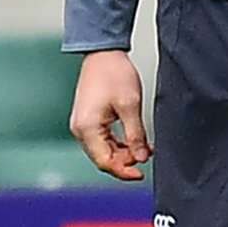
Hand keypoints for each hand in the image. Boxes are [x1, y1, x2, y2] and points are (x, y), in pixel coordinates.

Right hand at [71, 50, 152, 179]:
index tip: (141, 173)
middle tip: (147, 155)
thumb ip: (136, 135)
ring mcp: (82, 125)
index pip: (105, 162)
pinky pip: (103, 141)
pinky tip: (133, 142)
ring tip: (144, 148)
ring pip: (104, 151)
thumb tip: (141, 157)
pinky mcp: (88, 120)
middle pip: (103, 158)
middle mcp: (80, 129)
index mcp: (87, 128)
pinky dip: (118, 144)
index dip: (125, 170)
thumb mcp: (130, 106)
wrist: (103, 53)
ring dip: (124, 153)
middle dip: (126, 161)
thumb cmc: (113, 73)